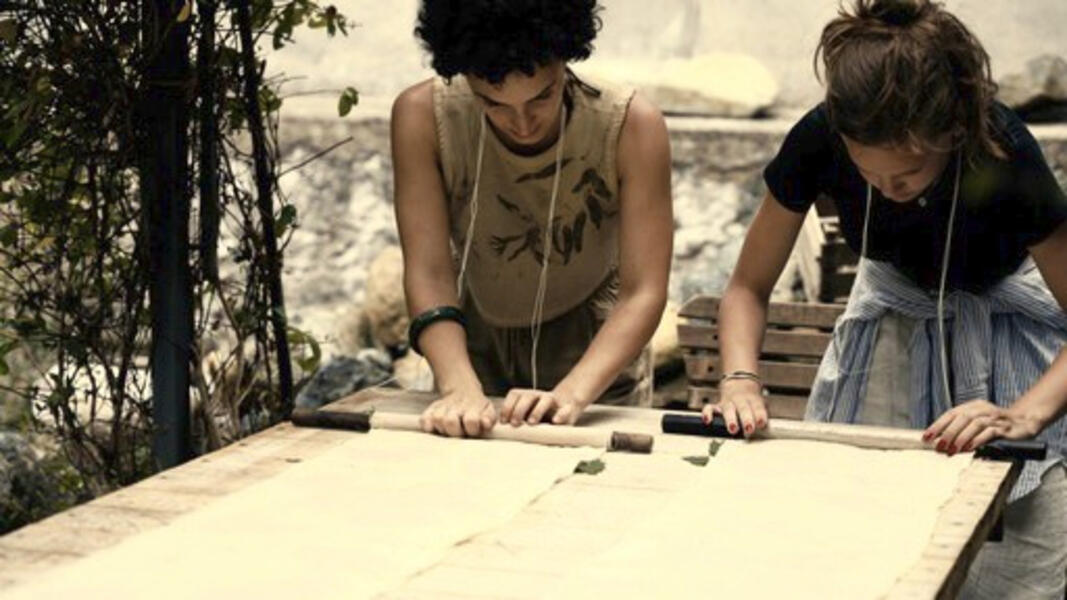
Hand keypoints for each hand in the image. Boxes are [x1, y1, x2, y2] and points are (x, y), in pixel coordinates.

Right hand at [420, 387, 496, 437]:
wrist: (463, 392)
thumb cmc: (478, 409)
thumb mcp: (488, 411)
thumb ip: (488, 419)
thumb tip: (484, 422)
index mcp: (471, 409)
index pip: (471, 421)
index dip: (472, 427)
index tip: (473, 430)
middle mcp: (456, 408)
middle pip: (450, 422)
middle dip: (454, 431)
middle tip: (458, 432)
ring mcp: (442, 409)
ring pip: (437, 419)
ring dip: (442, 428)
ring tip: (448, 430)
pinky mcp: (431, 410)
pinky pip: (424, 419)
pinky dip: (426, 424)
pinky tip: (431, 427)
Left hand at [499, 388, 587, 426]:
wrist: (565, 408)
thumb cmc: (541, 417)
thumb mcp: (527, 417)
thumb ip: (517, 422)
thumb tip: (499, 432)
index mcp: (527, 396)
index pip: (514, 395)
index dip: (507, 406)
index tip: (504, 421)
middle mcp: (539, 396)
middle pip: (527, 396)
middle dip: (519, 409)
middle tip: (515, 424)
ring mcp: (553, 401)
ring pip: (545, 400)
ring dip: (537, 410)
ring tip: (532, 422)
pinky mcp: (567, 408)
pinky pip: (565, 409)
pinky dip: (561, 414)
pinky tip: (556, 421)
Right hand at [702, 379, 767, 437]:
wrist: (740, 382)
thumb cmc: (751, 399)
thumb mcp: (760, 404)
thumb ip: (762, 416)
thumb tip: (766, 430)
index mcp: (753, 399)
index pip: (757, 406)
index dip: (760, 415)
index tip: (762, 423)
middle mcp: (740, 400)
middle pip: (743, 408)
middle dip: (746, 419)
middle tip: (749, 428)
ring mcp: (728, 402)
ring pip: (728, 409)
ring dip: (731, 419)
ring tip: (733, 429)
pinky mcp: (717, 406)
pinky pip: (709, 408)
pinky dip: (707, 413)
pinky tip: (708, 421)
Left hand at [923, 399, 1043, 454]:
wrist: (1025, 421)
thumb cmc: (996, 425)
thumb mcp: (977, 426)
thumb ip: (961, 432)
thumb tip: (941, 443)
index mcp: (972, 406)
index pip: (951, 414)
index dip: (937, 425)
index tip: (926, 437)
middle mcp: (982, 409)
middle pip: (961, 418)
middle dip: (947, 432)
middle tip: (938, 446)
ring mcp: (994, 417)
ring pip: (974, 424)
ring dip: (961, 438)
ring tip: (951, 450)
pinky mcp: (1005, 427)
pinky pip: (989, 432)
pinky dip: (977, 440)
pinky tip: (969, 448)